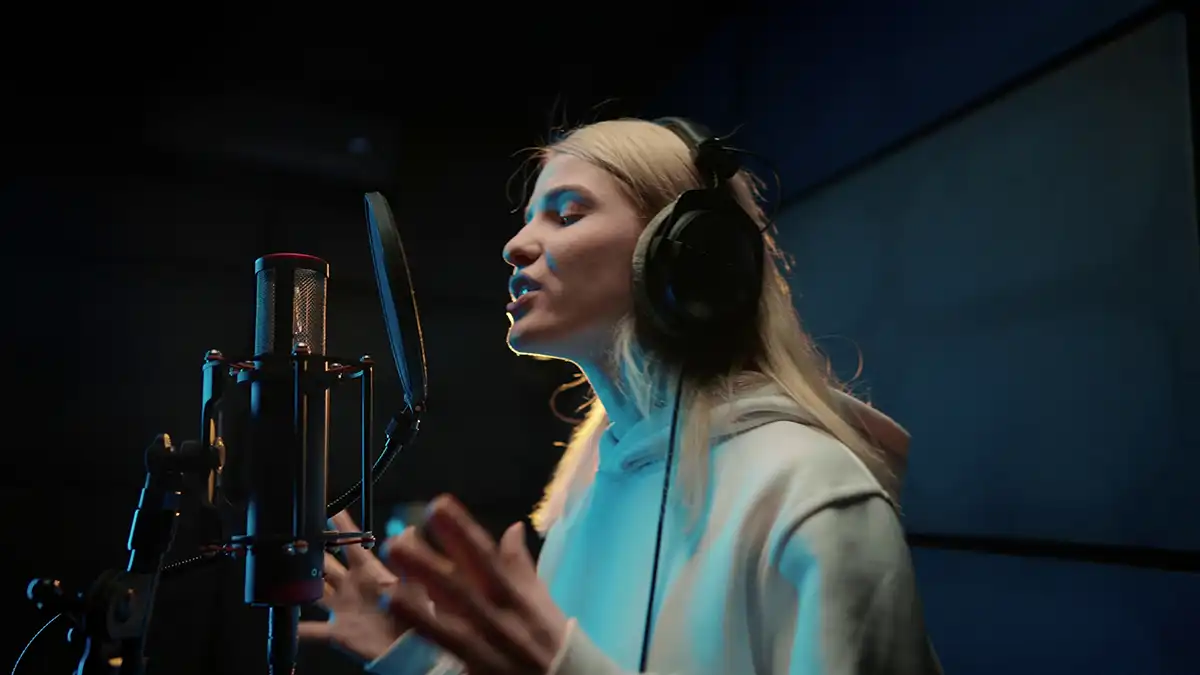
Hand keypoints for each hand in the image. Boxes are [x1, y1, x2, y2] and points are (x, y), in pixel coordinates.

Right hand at [298, 511, 426, 661]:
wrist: (411, 649)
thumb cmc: (417, 615)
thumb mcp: (414, 583)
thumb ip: (409, 556)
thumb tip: (409, 529)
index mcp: (370, 572)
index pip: (351, 544)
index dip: (341, 527)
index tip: (330, 509)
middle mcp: (352, 586)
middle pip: (326, 563)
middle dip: (312, 550)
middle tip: (299, 536)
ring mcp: (343, 608)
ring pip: (315, 590)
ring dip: (301, 583)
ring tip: (284, 570)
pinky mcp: (338, 632)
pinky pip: (313, 631)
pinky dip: (299, 630)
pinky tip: (286, 625)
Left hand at [383, 495, 569, 674]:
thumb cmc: (547, 636)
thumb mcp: (540, 598)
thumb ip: (520, 564)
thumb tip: (513, 527)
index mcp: (515, 595)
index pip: (487, 558)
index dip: (462, 533)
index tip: (439, 504)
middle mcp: (500, 620)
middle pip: (462, 590)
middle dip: (430, 567)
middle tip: (397, 542)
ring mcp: (488, 649)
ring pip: (451, 627)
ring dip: (419, 608)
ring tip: (389, 587)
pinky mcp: (478, 672)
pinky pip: (449, 656)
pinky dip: (427, 639)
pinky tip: (404, 625)